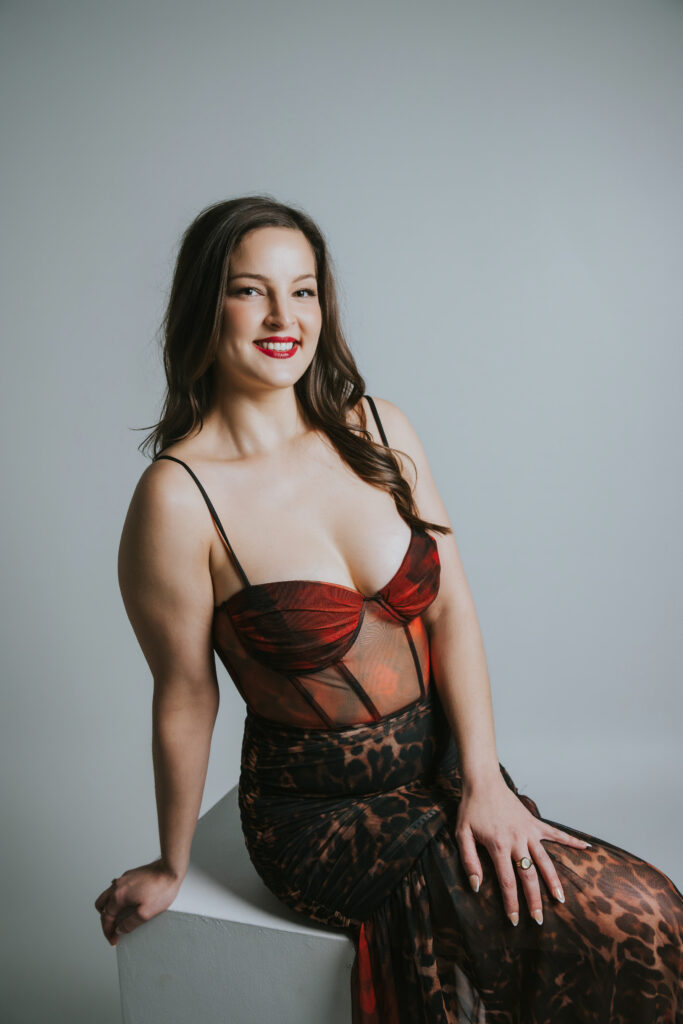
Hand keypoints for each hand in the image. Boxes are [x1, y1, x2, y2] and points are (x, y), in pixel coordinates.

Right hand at [94, 858, 182, 946]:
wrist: (171, 868)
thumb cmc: (162, 889)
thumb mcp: (146, 913)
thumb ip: (129, 923)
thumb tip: (119, 930)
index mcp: (118, 896)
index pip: (106, 918)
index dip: (108, 932)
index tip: (114, 941)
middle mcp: (117, 885)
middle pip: (101, 905)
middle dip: (105, 920)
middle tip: (113, 930)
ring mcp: (124, 878)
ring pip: (108, 895)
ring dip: (110, 907)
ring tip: (119, 917)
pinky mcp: (131, 874)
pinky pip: (117, 888)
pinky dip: (117, 898)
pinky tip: (127, 902)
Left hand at [454, 773, 589, 925]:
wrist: (483, 783)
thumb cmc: (471, 810)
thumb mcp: (462, 835)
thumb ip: (470, 861)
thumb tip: (477, 886)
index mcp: (499, 845)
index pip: (508, 881)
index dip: (512, 903)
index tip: (515, 920)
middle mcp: (517, 840)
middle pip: (529, 876)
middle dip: (535, 900)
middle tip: (539, 920)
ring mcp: (529, 831)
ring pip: (545, 860)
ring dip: (554, 880)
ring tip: (561, 899)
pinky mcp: (534, 823)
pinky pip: (556, 833)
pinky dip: (572, 840)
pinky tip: (587, 847)